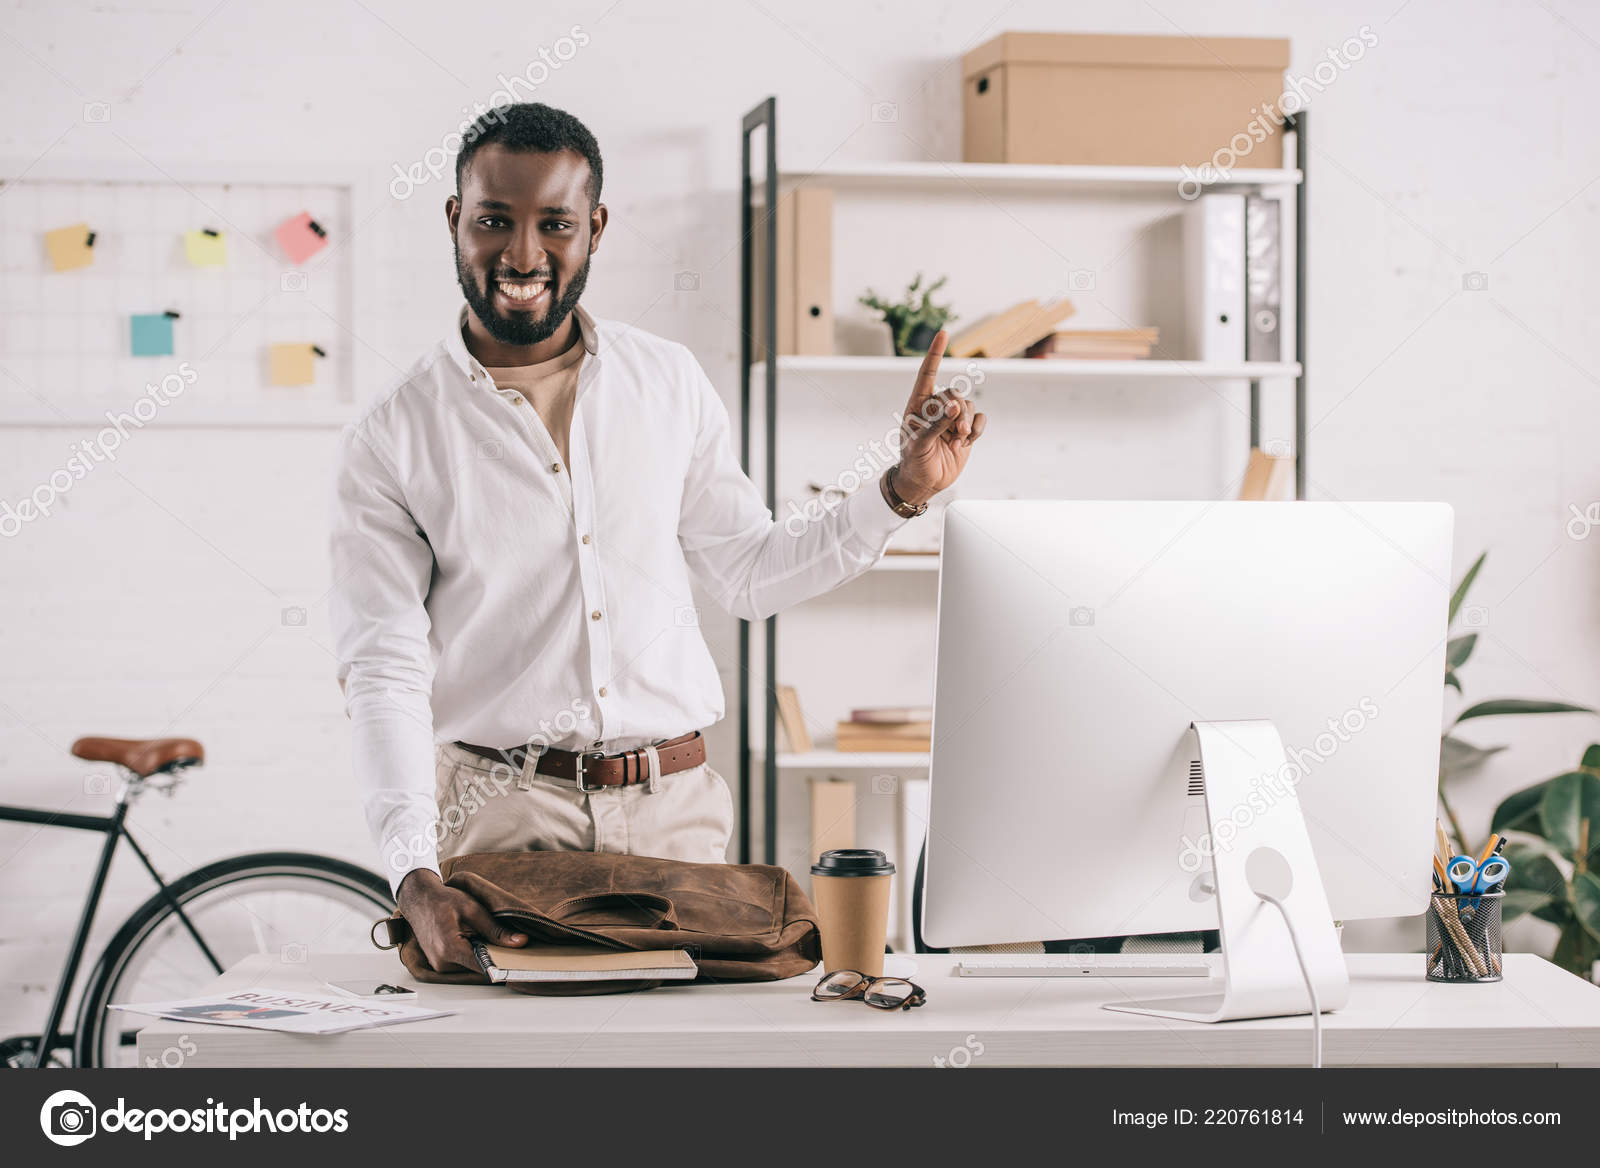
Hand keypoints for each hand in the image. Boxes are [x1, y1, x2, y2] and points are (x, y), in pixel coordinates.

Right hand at [396, 869, 527, 973]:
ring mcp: (440, 965)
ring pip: (472, 967)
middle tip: (512, 947)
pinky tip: (478, 940)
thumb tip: (520, 942)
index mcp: (450, 949)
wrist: (419, 899)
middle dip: (496, 958)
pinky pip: (463, 963)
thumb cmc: (442, 901)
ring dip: (484, 956)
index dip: (503, 965)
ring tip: (493, 939)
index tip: (519, 963)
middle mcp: (442, 963)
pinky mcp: (440, 963)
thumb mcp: (473, 910)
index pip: (484, 966)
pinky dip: (473, 954)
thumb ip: (496, 930)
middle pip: (479, 967)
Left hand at [892, 330, 985, 505]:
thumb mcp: (919, 444)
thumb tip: (954, 406)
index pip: (928, 374)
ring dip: (966, 424)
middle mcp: (935, 407)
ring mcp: (951, 418)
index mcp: (918, 404)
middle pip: (954, 394)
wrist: (925, 482)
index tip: (943, 333)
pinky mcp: (965, 429)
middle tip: (956, 433)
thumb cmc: (914, 461)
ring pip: (968, 405)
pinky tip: (966, 443)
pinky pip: (979, 418)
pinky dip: (976, 430)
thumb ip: (936, 424)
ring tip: (957, 442)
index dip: (935, 353)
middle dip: (958, 413)